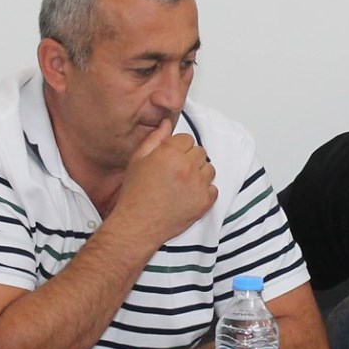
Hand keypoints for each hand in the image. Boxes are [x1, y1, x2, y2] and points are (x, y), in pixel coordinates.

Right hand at [110, 119, 215, 245]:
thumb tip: (167, 123)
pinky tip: (188, 196)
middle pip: (200, 152)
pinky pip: (213, 189)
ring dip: (199, 174)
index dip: (178, 148)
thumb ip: (154, 139)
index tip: (171, 158)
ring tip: (182, 184)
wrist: (137, 224)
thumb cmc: (135, 194)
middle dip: (189, 159)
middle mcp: (186, 167)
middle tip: (175, 172)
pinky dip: (204, 192)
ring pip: (209, 169)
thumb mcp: (138, 160)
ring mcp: (197, 185)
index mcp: (169, 153)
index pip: (187, 139)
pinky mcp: (204, 202)